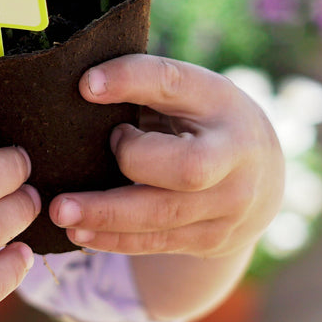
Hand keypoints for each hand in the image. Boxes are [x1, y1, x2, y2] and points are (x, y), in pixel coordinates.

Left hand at [50, 55, 283, 258]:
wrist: (261, 176)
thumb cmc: (201, 121)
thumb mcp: (185, 92)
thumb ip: (143, 86)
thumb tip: (82, 86)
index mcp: (220, 101)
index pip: (175, 83)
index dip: (131, 80)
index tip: (85, 84)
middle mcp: (234, 155)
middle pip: (187, 169)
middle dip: (131, 164)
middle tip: (86, 152)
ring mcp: (229, 204)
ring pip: (166, 214)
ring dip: (107, 215)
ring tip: (60, 211)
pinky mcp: (211, 239)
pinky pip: (159, 242)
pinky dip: (116, 240)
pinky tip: (80, 234)